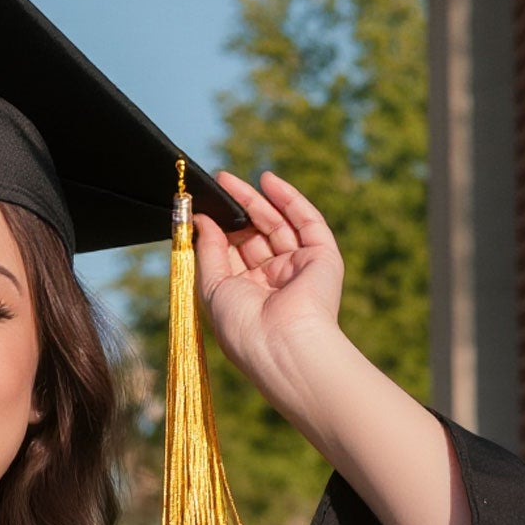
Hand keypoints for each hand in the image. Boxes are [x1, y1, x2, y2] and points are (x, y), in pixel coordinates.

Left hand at [193, 167, 346, 403]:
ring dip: (257, 200)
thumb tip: (201, 220)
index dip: (219, 231)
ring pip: (278, 225)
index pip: (233, 255)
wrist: (282, 344)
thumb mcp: (212, 287)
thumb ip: (207, 251)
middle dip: (237, 210)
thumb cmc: (242, 326)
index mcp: (248, 296)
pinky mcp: (322, 257)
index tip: (202, 208)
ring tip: (230, 180)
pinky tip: (267, 180)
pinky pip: (307, 221)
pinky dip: (288, 199)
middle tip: (218, 184)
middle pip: (255, 236)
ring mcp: (299, 268)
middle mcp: (274, 282)